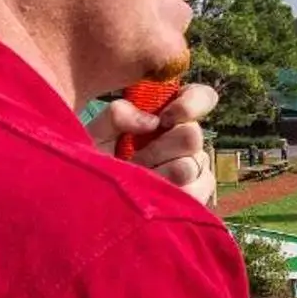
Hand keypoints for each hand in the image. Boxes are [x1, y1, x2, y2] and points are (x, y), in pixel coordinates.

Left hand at [90, 82, 221, 206]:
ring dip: (159, 174)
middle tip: (136, 159)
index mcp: (169, 115)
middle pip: (192, 135)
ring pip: (190, 166)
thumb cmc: (98, 162)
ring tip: (140, 180)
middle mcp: (185, 138)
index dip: (191, 104)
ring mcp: (195, 167)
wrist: (95, 200)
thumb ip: (116, 115)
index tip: (164, 118)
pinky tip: (154, 195)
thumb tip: (152, 122)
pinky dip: (171, 193)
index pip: (201, 97)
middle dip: (159, 149)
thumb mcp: (97, 133)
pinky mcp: (197, 194)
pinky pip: (197, 190)